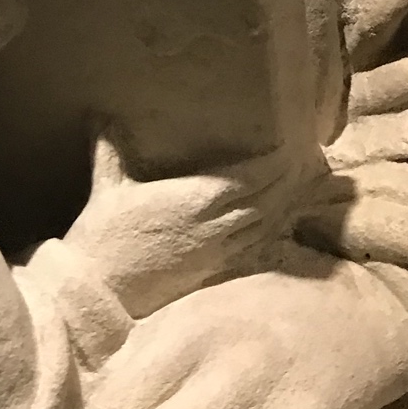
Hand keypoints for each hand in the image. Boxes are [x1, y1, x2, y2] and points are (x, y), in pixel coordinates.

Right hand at [63, 131, 290, 318]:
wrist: (102, 291)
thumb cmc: (103, 236)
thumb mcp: (106, 187)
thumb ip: (110, 150)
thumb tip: (102, 117)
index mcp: (192, 198)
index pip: (247, 179)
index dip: (273, 164)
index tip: (290, 147)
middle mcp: (211, 224)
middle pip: (264, 200)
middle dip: (286, 180)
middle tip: (306, 162)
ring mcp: (215, 250)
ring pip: (262, 224)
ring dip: (284, 204)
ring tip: (301, 186)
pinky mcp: (212, 270)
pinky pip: (251, 246)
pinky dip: (270, 230)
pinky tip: (279, 222)